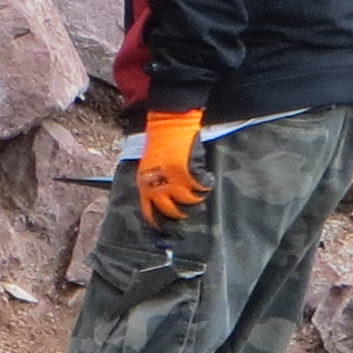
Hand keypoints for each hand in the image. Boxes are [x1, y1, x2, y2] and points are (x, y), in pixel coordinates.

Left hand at [137, 109, 207, 225]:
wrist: (168, 122)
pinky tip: (208, 181)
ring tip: (200, 194)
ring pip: (188, 202)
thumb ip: (155, 183)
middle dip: (182, 215)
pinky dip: (206, 186)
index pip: (150, 212)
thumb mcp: (149, 166)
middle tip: (190, 212)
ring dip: (196, 200)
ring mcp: (173, 180)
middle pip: (171, 211)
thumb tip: (164, 200)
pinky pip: (200, 187)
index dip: (159, 223)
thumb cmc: (159, 141)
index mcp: (145, 184)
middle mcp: (157, 185)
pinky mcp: (188, 172)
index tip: (168, 230)